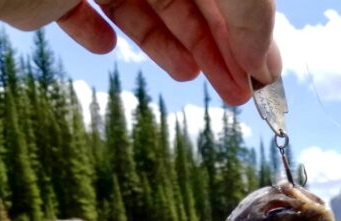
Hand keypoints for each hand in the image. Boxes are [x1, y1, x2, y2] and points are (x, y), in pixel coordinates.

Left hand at [0, 0, 280, 105]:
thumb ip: (243, 3)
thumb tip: (259, 54)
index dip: (248, 24)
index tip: (262, 70)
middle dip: (212, 44)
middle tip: (237, 92)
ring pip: (137, 4)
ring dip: (165, 43)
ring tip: (186, 75)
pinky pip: (78, 8)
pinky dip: (95, 31)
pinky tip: (105, 47)